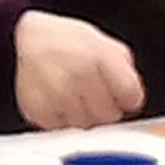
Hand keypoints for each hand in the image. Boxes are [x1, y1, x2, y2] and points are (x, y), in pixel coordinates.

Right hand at [11, 12, 145, 132]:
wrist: (30, 37)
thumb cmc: (67, 40)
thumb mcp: (102, 41)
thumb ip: (125, 68)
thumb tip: (134, 98)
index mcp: (98, 56)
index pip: (131, 97)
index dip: (128, 98)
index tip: (122, 95)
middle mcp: (78, 75)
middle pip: (109, 116)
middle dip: (106, 108)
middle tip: (94, 95)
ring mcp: (56, 94)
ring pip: (86, 125)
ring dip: (84, 115)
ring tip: (75, 96)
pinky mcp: (38, 109)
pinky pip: (61, 128)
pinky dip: (62, 119)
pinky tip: (58, 101)